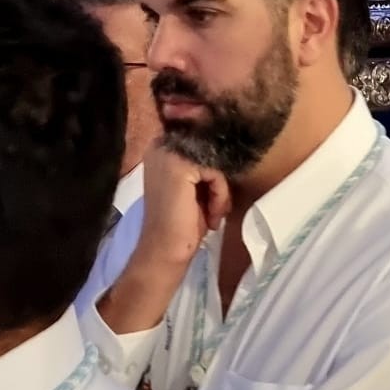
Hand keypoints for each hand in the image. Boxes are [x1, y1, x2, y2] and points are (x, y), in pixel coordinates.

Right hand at [136, 139, 231, 269]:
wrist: (164, 251)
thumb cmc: (181, 222)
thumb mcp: (195, 186)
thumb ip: (203, 163)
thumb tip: (229, 148)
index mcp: (161, 146)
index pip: (201, 137)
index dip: (214, 164)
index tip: (212, 190)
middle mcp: (161, 144)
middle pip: (211, 148)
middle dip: (218, 178)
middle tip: (215, 207)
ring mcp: (168, 154)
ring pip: (216, 161)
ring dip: (221, 191)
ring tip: (213, 213)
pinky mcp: (179, 167)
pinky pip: (215, 173)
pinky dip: (220, 195)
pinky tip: (211, 217)